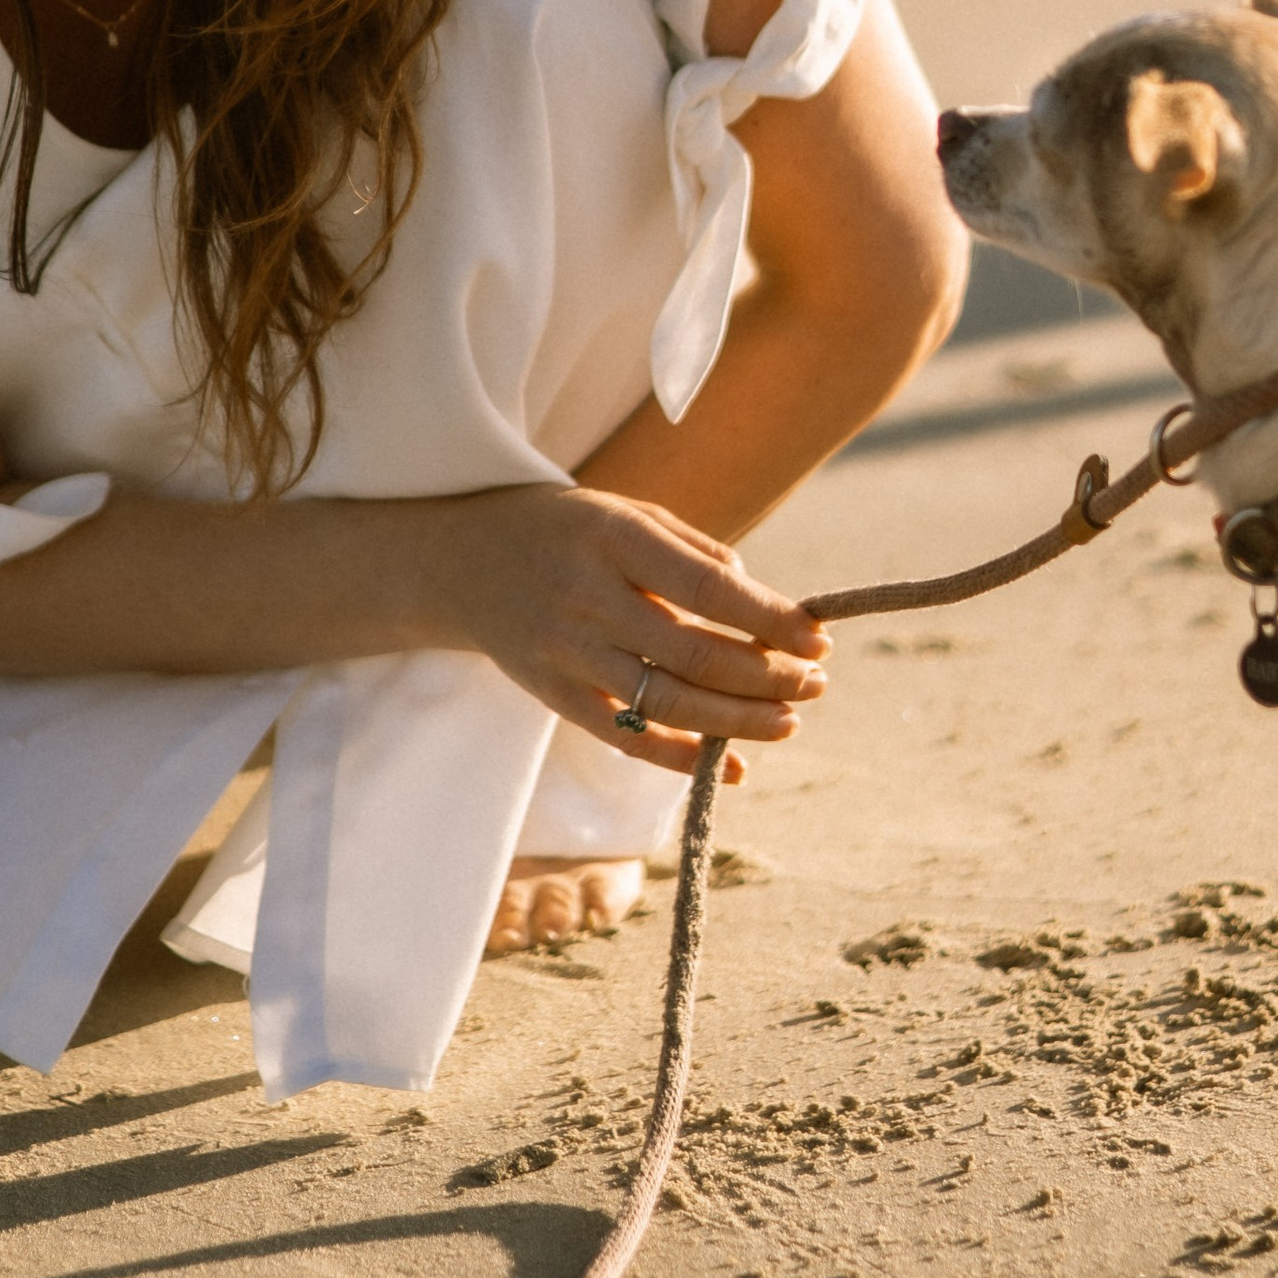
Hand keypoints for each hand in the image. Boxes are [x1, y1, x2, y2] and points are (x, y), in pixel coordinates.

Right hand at [420, 484, 828, 771]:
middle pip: (694, 653)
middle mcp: (588, 596)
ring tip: (789, 721)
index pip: (706, 587)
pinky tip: (730, 765)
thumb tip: (758, 596)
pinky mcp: (554, 695)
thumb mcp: (625, 512)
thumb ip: (692, 550)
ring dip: (737, 720)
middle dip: (768, 675)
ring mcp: (567, 651)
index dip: (769, 618)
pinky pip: (624, 736)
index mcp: (613, 537)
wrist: (460, 561)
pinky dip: (680, 757)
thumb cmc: (564, 530)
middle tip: (816, 683)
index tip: (817, 638)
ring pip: (666, 702)